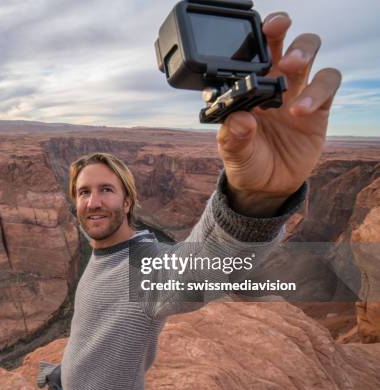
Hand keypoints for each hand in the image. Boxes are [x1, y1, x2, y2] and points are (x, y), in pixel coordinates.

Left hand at [216, 12, 341, 216]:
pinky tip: (301, 109)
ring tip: (291, 68)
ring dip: (302, 53)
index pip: (249, 54)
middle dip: (280, 31)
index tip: (254, 32)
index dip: (252, 37)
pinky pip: (327, 86)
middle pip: (281, 42)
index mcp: (245, 88)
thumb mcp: (233, 155)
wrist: (267, 187)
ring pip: (308, 55)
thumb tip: (239, 119)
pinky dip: (318, 91)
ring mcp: (296, 93)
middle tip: (275, 36)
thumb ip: (233, 138)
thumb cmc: (246, 163)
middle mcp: (271, 84)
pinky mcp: (319, 108)